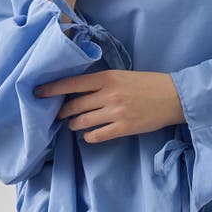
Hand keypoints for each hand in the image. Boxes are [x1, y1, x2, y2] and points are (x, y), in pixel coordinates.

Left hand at [34, 70, 184, 143]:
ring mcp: (115, 112)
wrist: (172, 97)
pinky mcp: (123, 128)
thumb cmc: (147, 84)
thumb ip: (101, 82)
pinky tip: (89, 134)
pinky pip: (97, 135)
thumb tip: (77, 91)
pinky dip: (89, 136)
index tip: (38, 93)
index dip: (52, 89)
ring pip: (82, 121)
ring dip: (74, 124)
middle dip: (62, 112)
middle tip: (58, 115)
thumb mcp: (122, 75)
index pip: (72, 83)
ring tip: (73, 124)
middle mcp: (108, 94)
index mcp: (107, 77)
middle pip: (74, 105)